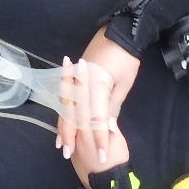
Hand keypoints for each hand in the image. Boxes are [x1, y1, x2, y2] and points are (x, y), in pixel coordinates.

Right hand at [56, 29, 140, 166]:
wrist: (119, 32)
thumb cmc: (126, 59)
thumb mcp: (123, 84)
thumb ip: (113, 107)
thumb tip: (108, 128)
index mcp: (98, 87)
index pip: (97, 119)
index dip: (99, 138)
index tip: (101, 156)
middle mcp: (83, 84)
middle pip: (74, 115)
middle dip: (72, 137)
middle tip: (69, 155)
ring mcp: (77, 80)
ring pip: (66, 109)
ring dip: (63, 127)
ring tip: (61, 144)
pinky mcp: (75, 77)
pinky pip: (66, 98)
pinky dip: (63, 113)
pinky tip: (62, 123)